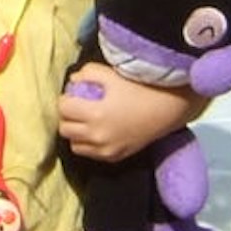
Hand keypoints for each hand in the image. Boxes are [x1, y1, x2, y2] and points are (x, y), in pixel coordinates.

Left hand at [56, 70, 195, 164]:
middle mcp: (97, 135)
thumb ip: (86, 73)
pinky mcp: (115, 157)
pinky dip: (89, 144)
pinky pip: (90, 154)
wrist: (167, 109)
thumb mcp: (110, 74)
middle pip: (64, 129)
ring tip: (87, 121)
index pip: (62, 108)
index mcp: (94, 113)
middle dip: (68, 116)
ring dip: (76, 133)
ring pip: (74, 144)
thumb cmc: (140, 88)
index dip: (66, 99)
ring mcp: (106, 149)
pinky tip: (99, 132)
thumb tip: (72, 82)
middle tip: (78, 107)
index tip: (74, 95)